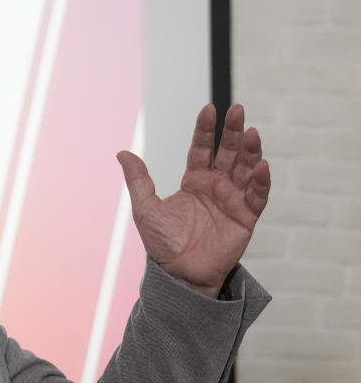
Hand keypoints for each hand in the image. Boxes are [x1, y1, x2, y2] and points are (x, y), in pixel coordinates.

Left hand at [117, 104, 269, 296]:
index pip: (202, 149)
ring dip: (250, 151)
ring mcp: (233, 200)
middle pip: (228, 153)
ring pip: (246, 169)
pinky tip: (260, 167)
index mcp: (194, 181)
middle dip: (232, 131)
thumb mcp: (145, 208)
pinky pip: (257, 196)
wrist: (177, 274)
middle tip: (236, 110)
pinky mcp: (245, 217)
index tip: (209, 109)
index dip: (206, 130)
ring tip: (250, 133)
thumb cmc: (162, 244)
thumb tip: (122, 153)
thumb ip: (138, 180)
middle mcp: (216, 186)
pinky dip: (261, 182)